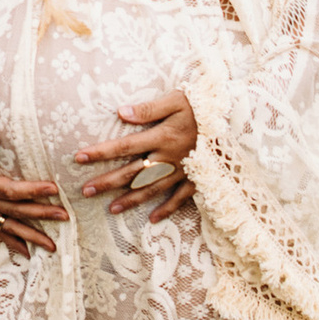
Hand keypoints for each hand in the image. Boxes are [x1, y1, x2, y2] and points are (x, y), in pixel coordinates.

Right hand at [0, 125, 66, 254]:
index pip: (10, 190)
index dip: (32, 190)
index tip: (54, 189)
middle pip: (15, 211)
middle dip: (42, 214)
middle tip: (65, 216)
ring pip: (9, 226)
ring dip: (31, 236)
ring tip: (53, 245)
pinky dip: (12, 242)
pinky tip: (27, 252)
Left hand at [74, 91, 199, 219]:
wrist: (240, 123)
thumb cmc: (206, 107)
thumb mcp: (178, 100)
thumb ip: (150, 109)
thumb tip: (121, 111)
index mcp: (161, 137)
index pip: (123, 146)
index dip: (100, 152)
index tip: (79, 157)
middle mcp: (168, 158)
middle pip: (132, 172)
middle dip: (108, 182)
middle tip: (85, 192)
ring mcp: (183, 172)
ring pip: (152, 189)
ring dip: (131, 200)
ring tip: (111, 209)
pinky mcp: (197, 180)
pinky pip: (180, 198)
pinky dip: (167, 209)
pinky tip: (152, 219)